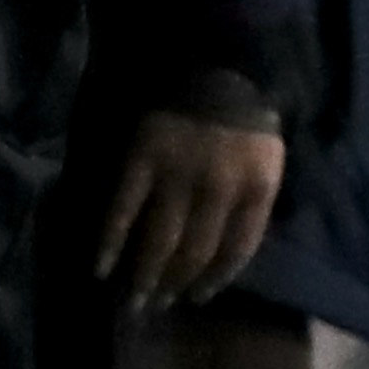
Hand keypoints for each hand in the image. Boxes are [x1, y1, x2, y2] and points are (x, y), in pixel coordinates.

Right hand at [100, 109, 285, 310]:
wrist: (214, 63)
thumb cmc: (245, 117)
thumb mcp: (268, 159)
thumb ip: (252, 202)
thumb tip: (227, 255)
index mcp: (257, 187)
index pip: (237, 250)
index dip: (215, 279)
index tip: (197, 298)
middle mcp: (219, 187)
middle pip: (195, 252)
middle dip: (175, 284)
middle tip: (159, 304)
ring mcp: (178, 173)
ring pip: (160, 239)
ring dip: (145, 276)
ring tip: (134, 301)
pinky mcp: (141, 159)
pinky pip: (123, 210)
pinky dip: (109, 242)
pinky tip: (100, 268)